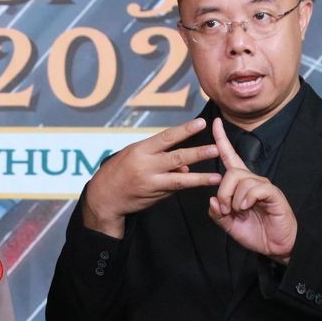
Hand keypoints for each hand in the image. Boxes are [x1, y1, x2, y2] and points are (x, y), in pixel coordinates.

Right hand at [82, 117, 222, 237]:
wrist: (104, 197)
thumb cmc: (119, 171)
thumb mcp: (133, 155)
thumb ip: (159, 156)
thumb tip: (185, 163)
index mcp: (140, 150)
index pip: (166, 137)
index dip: (185, 130)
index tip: (201, 123)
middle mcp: (146, 166)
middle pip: (176, 157)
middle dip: (198, 153)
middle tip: (216, 148)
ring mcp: (151, 183)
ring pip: (179, 180)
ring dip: (200, 178)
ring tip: (217, 177)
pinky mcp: (155, 197)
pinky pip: (173, 190)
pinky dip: (185, 185)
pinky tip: (200, 183)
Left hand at [207, 118, 297, 261]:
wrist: (275, 246)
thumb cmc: (255, 232)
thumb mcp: (229, 224)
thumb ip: (217, 212)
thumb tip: (211, 199)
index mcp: (241, 185)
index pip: (230, 157)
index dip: (222, 140)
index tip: (215, 122)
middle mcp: (252, 181)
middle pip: (230, 172)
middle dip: (222, 191)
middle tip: (224, 209)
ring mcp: (263, 186)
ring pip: (240, 180)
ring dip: (233, 199)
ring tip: (238, 212)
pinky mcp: (272, 193)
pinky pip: (254, 189)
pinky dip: (245, 200)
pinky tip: (246, 209)